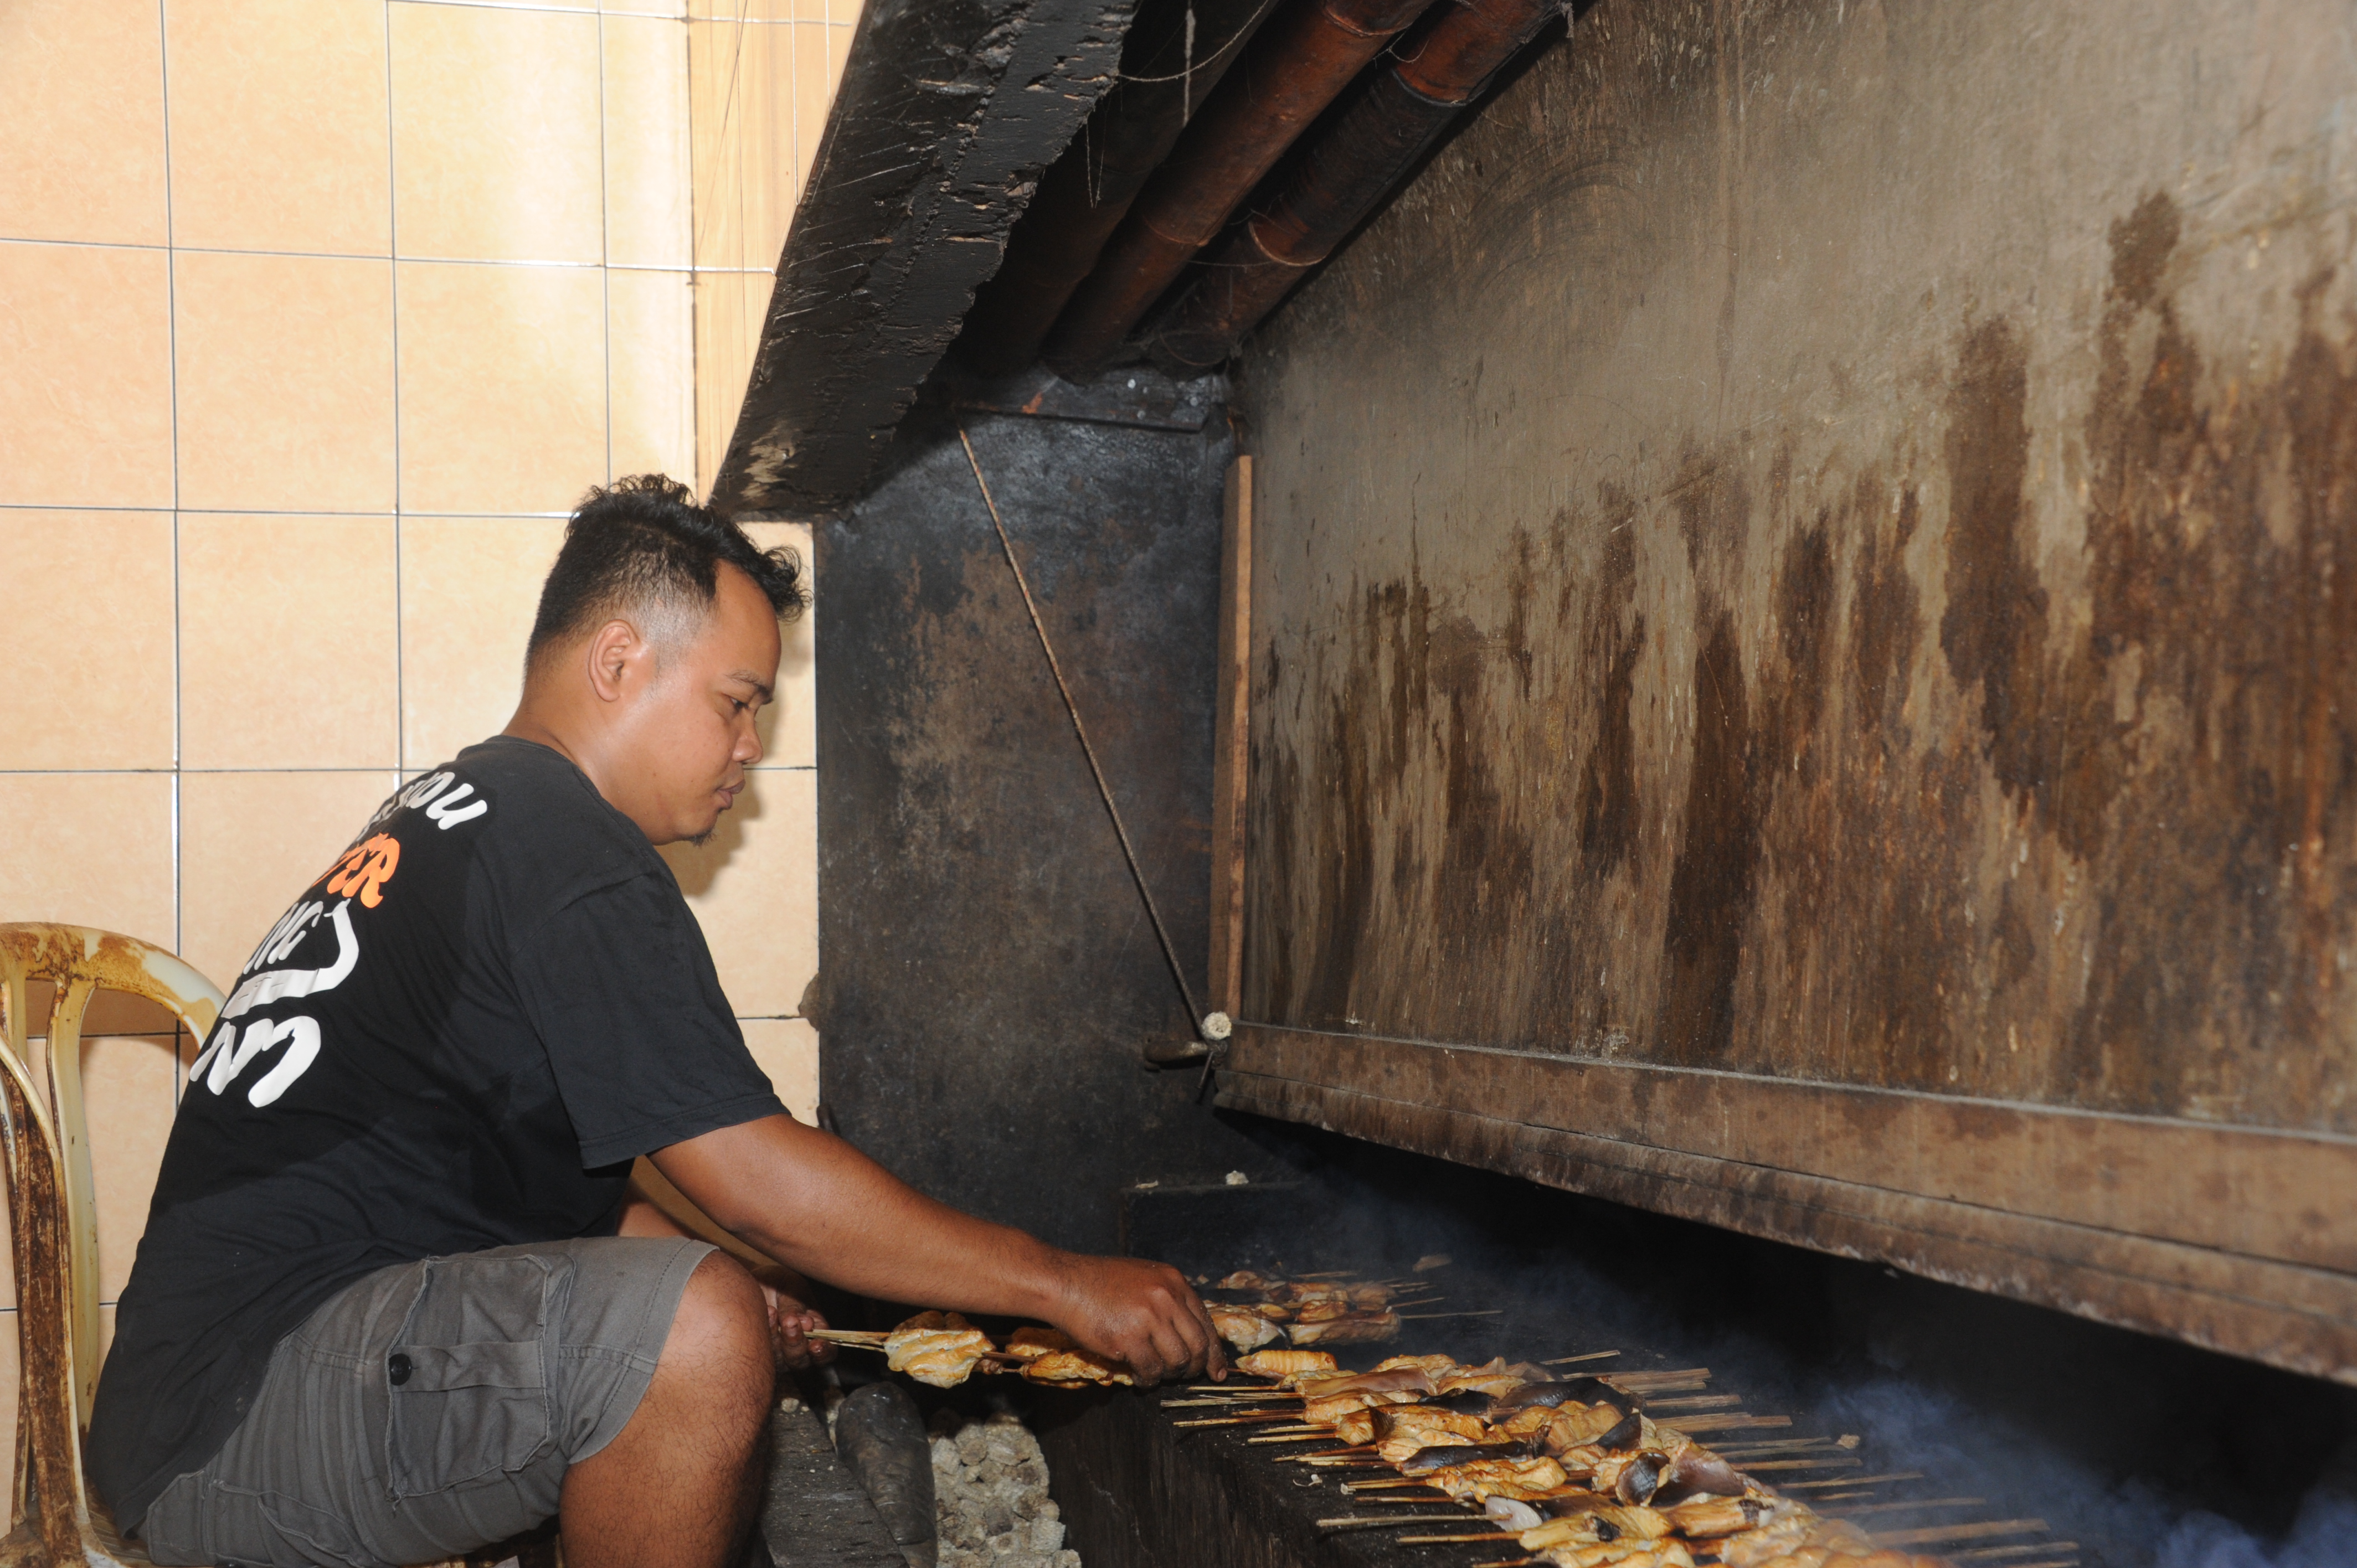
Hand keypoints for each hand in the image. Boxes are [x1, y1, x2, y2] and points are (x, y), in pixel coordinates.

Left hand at [753, 1266, 834, 1370]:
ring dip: (777, 1338)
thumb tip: (808, 1325)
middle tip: (790, 1322)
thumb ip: (799, 1307)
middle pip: (801, 1360)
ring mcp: (778, 1352)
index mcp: (816, 1331)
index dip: (824, 1352)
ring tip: (772, 1312)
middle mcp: (799, 1346)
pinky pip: (761, 1353)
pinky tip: (765, 1313)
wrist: (754, 1282)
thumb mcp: (793, 1288)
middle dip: (796, 1343)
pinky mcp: (759, 1353)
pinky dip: (764, 1333)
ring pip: (780, 1360)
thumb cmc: (779, 1284)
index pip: (827, 1351)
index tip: (815, 1345)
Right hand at [1052, 1255, 1227, 1384]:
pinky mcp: (1129, 1338)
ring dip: (1169, 1374)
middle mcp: (1167, 1297)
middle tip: (1185, 1377)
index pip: (1205, 1322)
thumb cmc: (1100, 1282)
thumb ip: (1168, 1299)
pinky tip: (1141, 1378)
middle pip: (1198, 1345)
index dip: (1214, 1351)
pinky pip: (1151, 1370)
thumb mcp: (1143, 1278)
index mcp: (1173, 1281)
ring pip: (1177, 1361)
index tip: (1217, 1371)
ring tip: (1156, 1374)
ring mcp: (1149, 1318)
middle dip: (1195, 1368)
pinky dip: (1148, 1380)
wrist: (1064, 1283)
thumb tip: (1188, 1334)